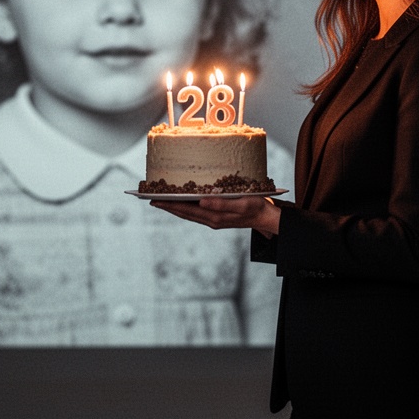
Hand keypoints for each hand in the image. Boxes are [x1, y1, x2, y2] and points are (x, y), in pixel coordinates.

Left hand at [151, 196, 279, 236]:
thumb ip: (221, 204)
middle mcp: (211, 220)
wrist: (267, 217)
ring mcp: (214, 220)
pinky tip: (183, 203)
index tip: (154, 200)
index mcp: (214, 217)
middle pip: (184, 213)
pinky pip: (196, 213)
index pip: (186, 210)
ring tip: (162, 200)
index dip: (169, 205)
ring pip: (189, 213)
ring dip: (175, 207)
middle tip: (151, 199)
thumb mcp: (241, 203)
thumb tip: (201, 202)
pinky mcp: (218, 217)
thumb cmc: (257, 207)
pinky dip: (186, 208)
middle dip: (167, 206)